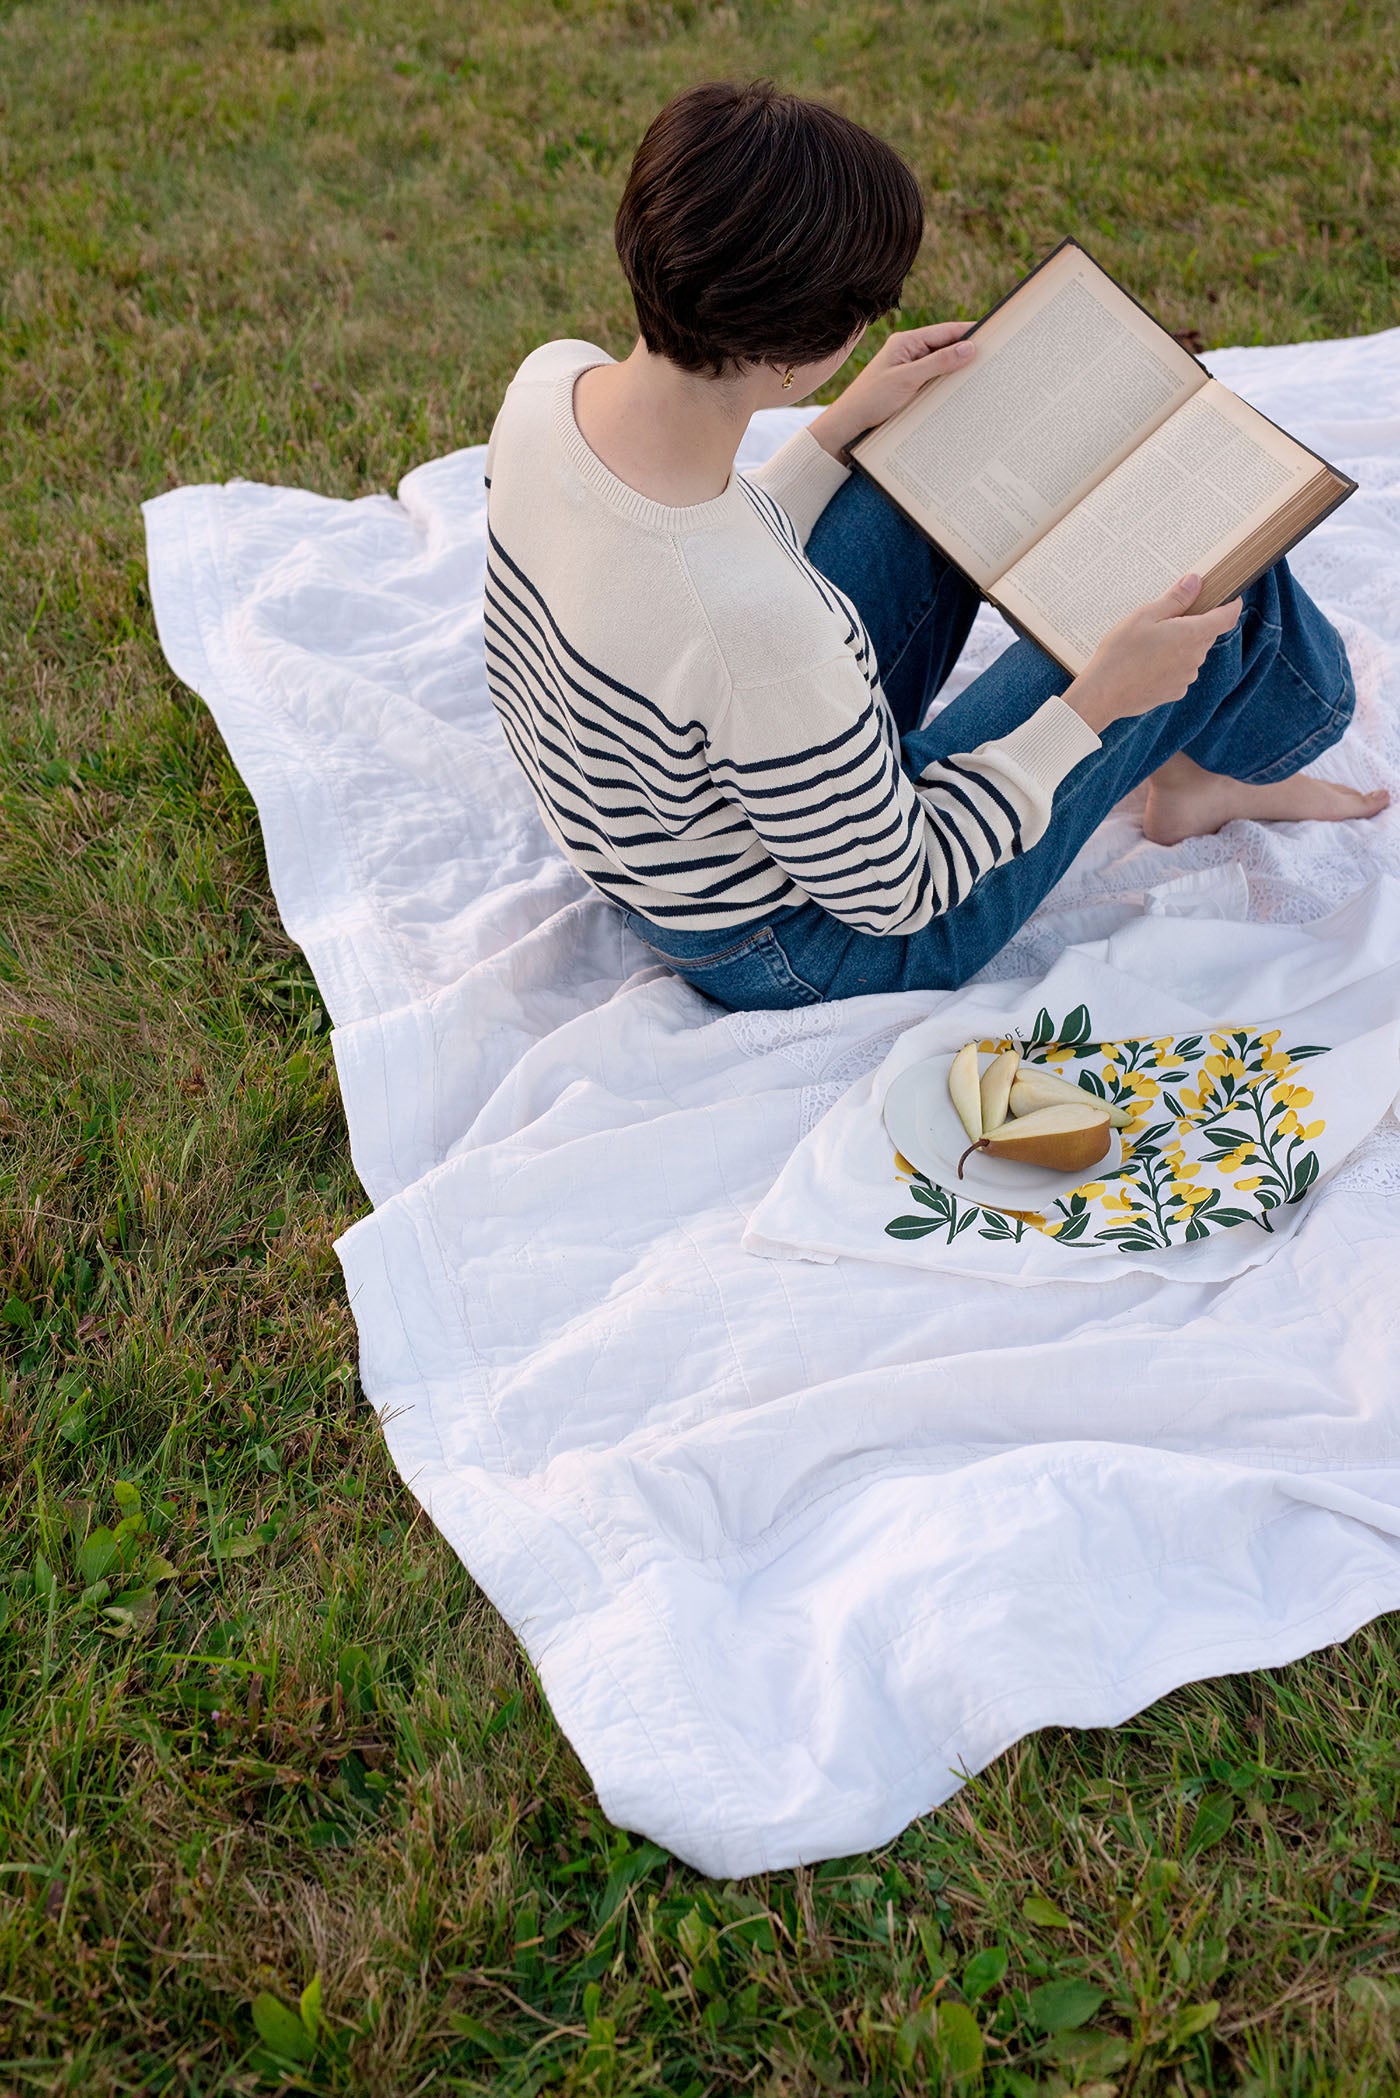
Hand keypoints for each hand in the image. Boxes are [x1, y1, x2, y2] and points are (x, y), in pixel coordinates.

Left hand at [809, 323, 977, 459]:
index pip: (945, 332)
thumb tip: (969, 348)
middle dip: (967, 353)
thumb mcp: (907, 379)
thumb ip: (938, 363)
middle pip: (946, 348)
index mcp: (906, 342)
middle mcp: (909, 352)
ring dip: (958, 371)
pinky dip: (947, 385)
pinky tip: (961, 392)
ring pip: (942, 366)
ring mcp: (909, 369)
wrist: (848, 424)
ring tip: (983, 375)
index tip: (993, 335)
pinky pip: (934, 381)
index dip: (969, 333)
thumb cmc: (871, 399)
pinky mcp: (909, 386)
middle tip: (994, 358)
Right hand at [1065, 575, 1244, 734]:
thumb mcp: (1145, 616)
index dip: (1232, 604)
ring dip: (1179, 646)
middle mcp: (1195, 658)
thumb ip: (1175, 599)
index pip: (1227, 617)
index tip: (1231, 596)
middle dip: (1193, 624)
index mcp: (1192, 634)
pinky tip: (1146, 664)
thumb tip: (1196, 582)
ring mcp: (1186, 677)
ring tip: (1148, 645)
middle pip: (1206, 634)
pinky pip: (1180, 672)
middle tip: (1165, 619)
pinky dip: (1169, 665)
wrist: (1103, 694)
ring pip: (1192, 654)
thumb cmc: (1121, 652)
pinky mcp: (1175, 692)